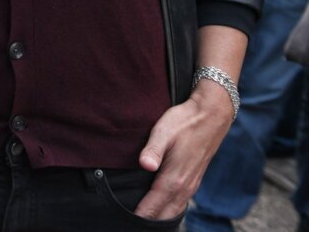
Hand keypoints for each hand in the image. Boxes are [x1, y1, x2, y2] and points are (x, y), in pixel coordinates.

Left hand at [133, 79, 233, 219]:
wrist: (211, 115)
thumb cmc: (184, 122)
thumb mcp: (163, 131)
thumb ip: (153, 150)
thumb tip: (145, 165)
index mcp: (175, 178)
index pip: (154, 205)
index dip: (140, 216)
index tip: (126, 221)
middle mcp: (185, 186)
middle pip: (165, 214)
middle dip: (149, 221)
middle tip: (129, 223)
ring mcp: (192, 185)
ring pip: (174, 211)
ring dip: (160, 218)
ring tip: (143, 221)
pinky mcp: (194, 180)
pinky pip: (181, 203)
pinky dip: (170, 211)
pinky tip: (161, 210)